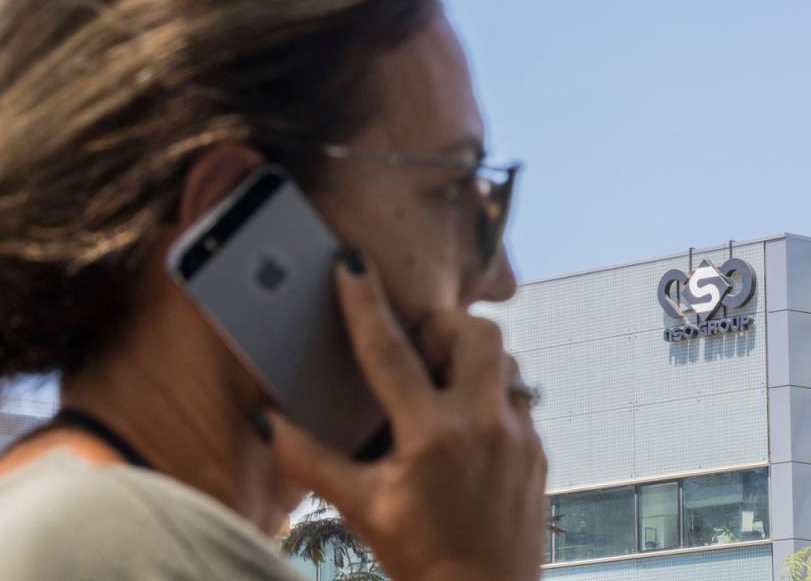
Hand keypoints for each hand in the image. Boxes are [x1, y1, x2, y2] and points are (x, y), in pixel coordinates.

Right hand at [269, 252, 546, 580]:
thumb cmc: (421, 557)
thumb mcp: (362, 507)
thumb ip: (311, 460)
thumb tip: (267, 422)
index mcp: (431, 436)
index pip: (388, 352)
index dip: (364, 302)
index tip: (352, 263)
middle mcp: (483, 426)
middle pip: (476, 332)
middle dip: (444, 323)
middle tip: (418, 344)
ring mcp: (519, 435)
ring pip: (505, 359)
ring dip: (472, 358)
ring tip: (442, 383)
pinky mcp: (539, 448)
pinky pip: (518, 396)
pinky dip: (490, 393)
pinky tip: (467, 423)